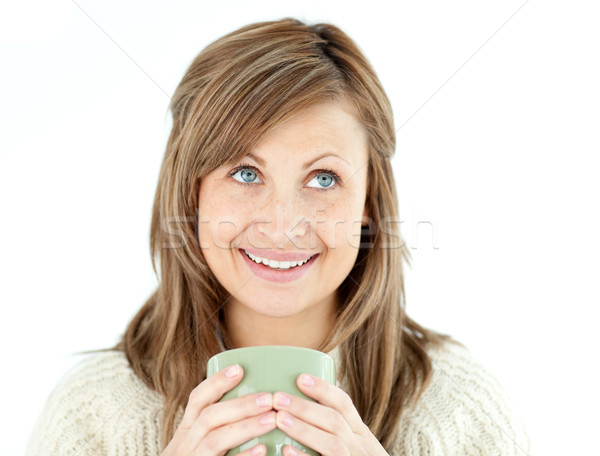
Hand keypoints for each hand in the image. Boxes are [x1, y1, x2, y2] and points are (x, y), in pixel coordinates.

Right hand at [161, 364, 275, 455]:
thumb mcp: (197, 445)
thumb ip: (219, 427)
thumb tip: (256, 404)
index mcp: (185, 434)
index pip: (196, 400)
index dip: (216, 382)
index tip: (240, 368)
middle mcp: (183, 447)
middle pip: (209, 418)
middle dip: (240, 405)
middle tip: (270, 398)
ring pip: (215, 440)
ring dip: (245, 427)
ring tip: (272, 419)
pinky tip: (262, 450)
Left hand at [272, 374, 388, 455]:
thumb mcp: (355, 446)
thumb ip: (333, 430)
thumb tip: (297, 406)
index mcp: (360, 435)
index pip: (344, 405)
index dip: (323, 389)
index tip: (300, 377)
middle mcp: (360, 448)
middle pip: (334, 421)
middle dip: (305, 407)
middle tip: (277, 398)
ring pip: (332, 444)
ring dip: (304, 429)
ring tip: (280, 419)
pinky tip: (286, 451)